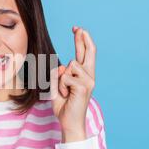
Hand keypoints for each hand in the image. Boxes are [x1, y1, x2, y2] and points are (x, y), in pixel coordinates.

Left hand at [50, 26, 95, 142]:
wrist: (70, 122)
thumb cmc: (64, 105)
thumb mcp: (58, 86)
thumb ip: (59, 75)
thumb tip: (61, 66)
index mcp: (84, 75)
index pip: (85, 53)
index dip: (82, 40)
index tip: (77, 29)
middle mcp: (90, 76)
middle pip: (88, 51)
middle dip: (82, 38)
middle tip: (77, 27)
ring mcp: (89, 80)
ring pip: (70, 65)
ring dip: (61, 78)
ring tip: (64, 91)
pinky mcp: (84, 86)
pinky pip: (66, 77)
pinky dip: (61, 86)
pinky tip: (66, 95)